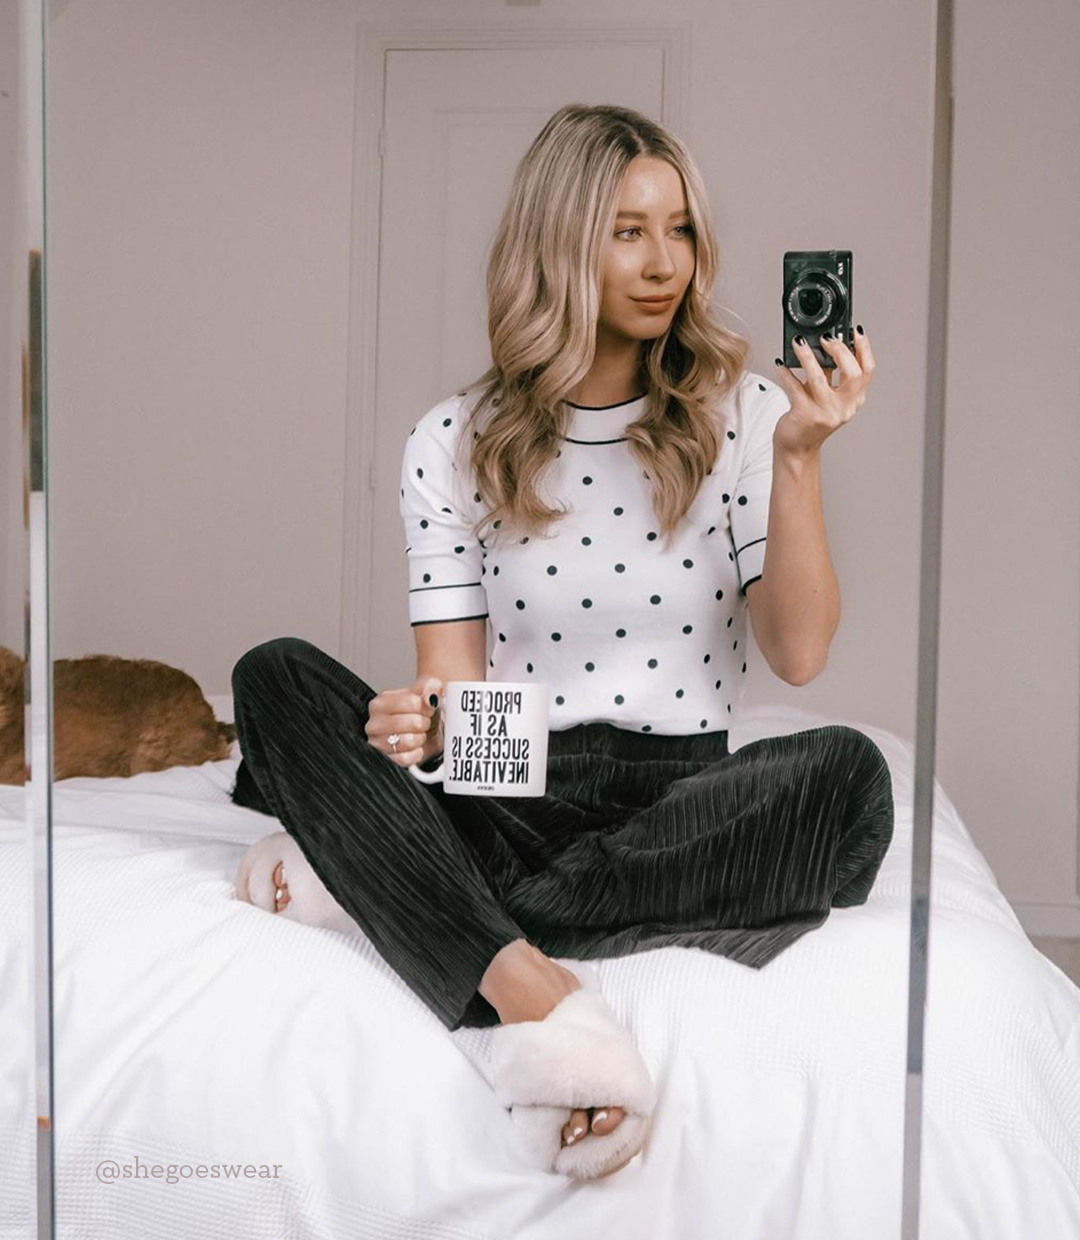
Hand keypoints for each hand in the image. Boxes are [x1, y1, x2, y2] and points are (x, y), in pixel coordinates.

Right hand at [364, 676, 444, 766]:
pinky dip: (417, 754)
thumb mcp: (428, 692)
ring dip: (421, 738)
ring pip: (409, 741)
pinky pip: (406, 759)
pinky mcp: (385, 760)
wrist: (424, 733)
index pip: (413, 702)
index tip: (426, 709)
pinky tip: (416, 747)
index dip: (426, 707)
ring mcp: (377, 743)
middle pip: (414, 723)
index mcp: (381, 703)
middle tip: (422, 723)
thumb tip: (430, 697)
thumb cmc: (420, 713)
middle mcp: (374, 723)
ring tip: (418, 734)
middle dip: (424, 723)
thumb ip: (431, 687)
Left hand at [772, 327, 875, 456]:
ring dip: (807, 356)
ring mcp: (826, 413)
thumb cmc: (810, 422)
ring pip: (820, 377)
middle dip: (840, 350)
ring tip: (799, 343)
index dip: (864, 348)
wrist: (796, 449)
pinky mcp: (805, 416)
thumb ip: (829, 376)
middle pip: (853, 373)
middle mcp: (844, 408)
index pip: (867, 371)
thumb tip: (824, 346)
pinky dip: (786, 373)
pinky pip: (794, 387)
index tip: (855, 331)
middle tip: (825, 339)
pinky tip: (781, 365)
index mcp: (854, 401)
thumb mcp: (826, 397)